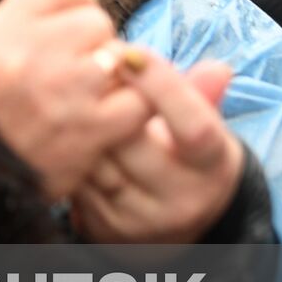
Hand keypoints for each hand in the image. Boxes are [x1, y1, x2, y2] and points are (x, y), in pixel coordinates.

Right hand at [0, 0, 154, 199]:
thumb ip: (29, 13)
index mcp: (0, 30)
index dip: (72, 4)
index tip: (65, 31)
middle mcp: (29, 54)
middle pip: (96, 19)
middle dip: (94, 45)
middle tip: (77, 73)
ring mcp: (64, 90)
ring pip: (120, 55)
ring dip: (114, 76)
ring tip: (91, 97)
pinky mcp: (92, 128)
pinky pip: (138, 100)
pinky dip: (130, 110)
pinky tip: (110, 119)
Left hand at [72, 53, 243, 243]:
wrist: (175, 224)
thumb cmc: (184, 156)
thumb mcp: (202, 125)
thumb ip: (200, 95)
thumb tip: (218, 69)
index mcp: (211, 167)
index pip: (192, 127)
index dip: (162, 86)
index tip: (133, 53)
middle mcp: (180, 200)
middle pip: (131, 140)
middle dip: (106, 98)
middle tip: (90, 64)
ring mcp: (140, 219)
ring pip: (96, 159)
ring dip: (79, 121)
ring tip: (72, 90)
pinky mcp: (104, 228)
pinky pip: (76, 179)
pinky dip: (67, 150)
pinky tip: (63, 127)